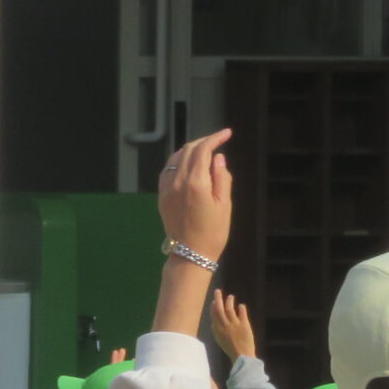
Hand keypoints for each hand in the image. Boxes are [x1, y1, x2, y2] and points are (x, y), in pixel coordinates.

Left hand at [157, 128, 233, 261]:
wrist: (190, 254)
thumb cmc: (213, 232)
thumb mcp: (225, 204)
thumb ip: (222, 177)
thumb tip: (218, 158)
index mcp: (195, 182)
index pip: (203, 149)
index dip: (215, 138)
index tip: (227, 134)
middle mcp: (177, 182)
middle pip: (188, 150)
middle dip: (204, 141)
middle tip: (217, 141)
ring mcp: (166, 189)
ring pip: (176, 158)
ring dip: (190, 149)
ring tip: (205, 150)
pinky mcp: (161, 196)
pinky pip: (168, 170)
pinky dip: (179, 161)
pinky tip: (188, 163)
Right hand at [210, 291, 256, 361]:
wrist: (242, 355)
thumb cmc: (230, 349)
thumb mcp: (220, 341)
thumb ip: (216, 331)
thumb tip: (213, 323)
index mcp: (218, 330)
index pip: (214, 315)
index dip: (213, 307)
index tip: (214, 301)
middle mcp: (224, 325)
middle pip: (220, 309)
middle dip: (218, 299)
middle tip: (218, 291)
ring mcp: (234, 324)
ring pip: (230, 309)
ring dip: (230, 301)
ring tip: (231, 296)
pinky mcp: (244, 324)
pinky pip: (242, 313)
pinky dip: (241, 308)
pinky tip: (241, 305)